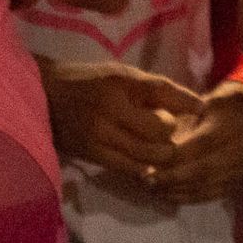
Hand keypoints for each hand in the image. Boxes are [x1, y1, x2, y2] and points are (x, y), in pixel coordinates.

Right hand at [40, 61, 202, 179]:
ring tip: (158, 149)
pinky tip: (144, 163)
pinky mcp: (89, 153)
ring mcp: (97, 135)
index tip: (200, 110)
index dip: (187, 105)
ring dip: (159, 154)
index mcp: (118, 85)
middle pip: (159, 130)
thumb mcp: (120, 75)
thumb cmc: (87, 81)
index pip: (163, 94)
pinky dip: (141, 167)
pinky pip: (126, 167)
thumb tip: (194, 106)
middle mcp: (109, 111)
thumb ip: (154, 90)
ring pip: (145, 154)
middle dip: (171, 133)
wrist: (42, 96)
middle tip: (169, 133)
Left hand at [149, 82, 242, 203]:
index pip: (201, 144)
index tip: (149, 162)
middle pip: (202, 169)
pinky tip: (164, 194)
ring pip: (203, 186)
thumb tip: (152, 141)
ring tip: (150, 187)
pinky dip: (183, 198)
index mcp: (229, 128)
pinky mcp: (233, 185)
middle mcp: (239, 150)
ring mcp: (238, 170)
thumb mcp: (194, 109)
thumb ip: (177, 123)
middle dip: (171, 177)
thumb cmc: (207, 113)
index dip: (174, 156)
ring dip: (174, 190)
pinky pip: (206, 196)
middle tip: (146, 180)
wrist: (239, 123)